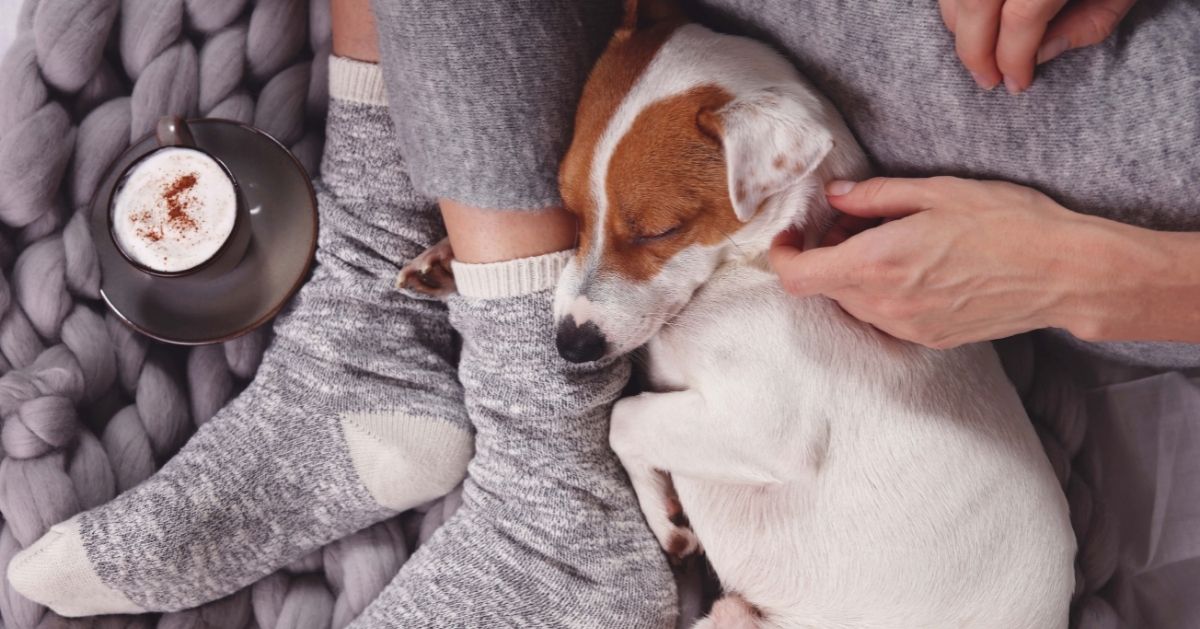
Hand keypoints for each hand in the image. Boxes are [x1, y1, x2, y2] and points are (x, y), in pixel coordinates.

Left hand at [769, 177, 1100, 348]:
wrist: (1065, 273)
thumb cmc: (1008, 223)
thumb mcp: (938, 191)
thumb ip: (875, 196)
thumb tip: (835, 196)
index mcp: (878, 263)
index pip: (798, 277)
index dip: (782, 256)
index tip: (790, 235)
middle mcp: (885, 303)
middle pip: (825, 286)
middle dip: (828, 251)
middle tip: (859, 218)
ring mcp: (907, 327)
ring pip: (854, 301)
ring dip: (855, 271)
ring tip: (894, 237)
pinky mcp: (929, 339)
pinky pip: (884, 315)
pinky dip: (882, 290)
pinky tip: (917, 263)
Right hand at [939, 0, 1135, 92]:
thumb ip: (1085, 26)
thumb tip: (1037, 56)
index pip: (1020, 20)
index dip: (1013, 58)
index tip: (1016, 83)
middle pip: (976, 4)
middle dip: (974, 50)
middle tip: (986, 79)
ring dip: (958, 24)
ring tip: (975, 50)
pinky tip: (969, 16)